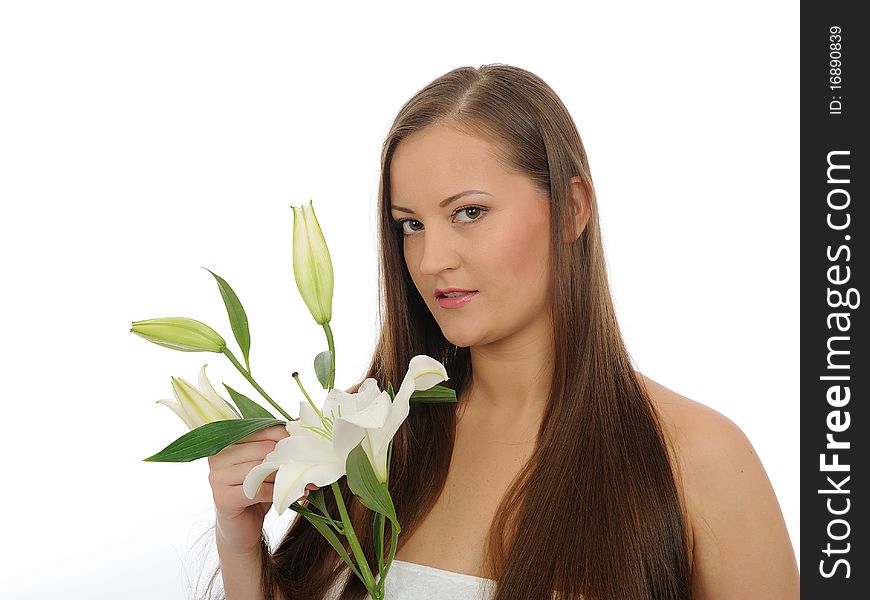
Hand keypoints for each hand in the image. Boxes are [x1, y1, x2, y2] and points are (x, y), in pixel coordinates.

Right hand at [207, 425, 319, 553]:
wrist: (240, 528)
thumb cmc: (256, 491)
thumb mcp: (268, 465)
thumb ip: (279, 445)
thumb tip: (302, 425)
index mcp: (228, 441)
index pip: (263, 429)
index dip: (288, 437)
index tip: (307, 446)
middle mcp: (218, 456)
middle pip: (264, 448)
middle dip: (290, 459)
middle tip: (310, 468)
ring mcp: (217, 477)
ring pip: (262, 469)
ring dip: (285, 477)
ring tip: (302, 484)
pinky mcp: (222, 498)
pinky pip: (259, 490)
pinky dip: (277, 493)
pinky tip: (288, 497)